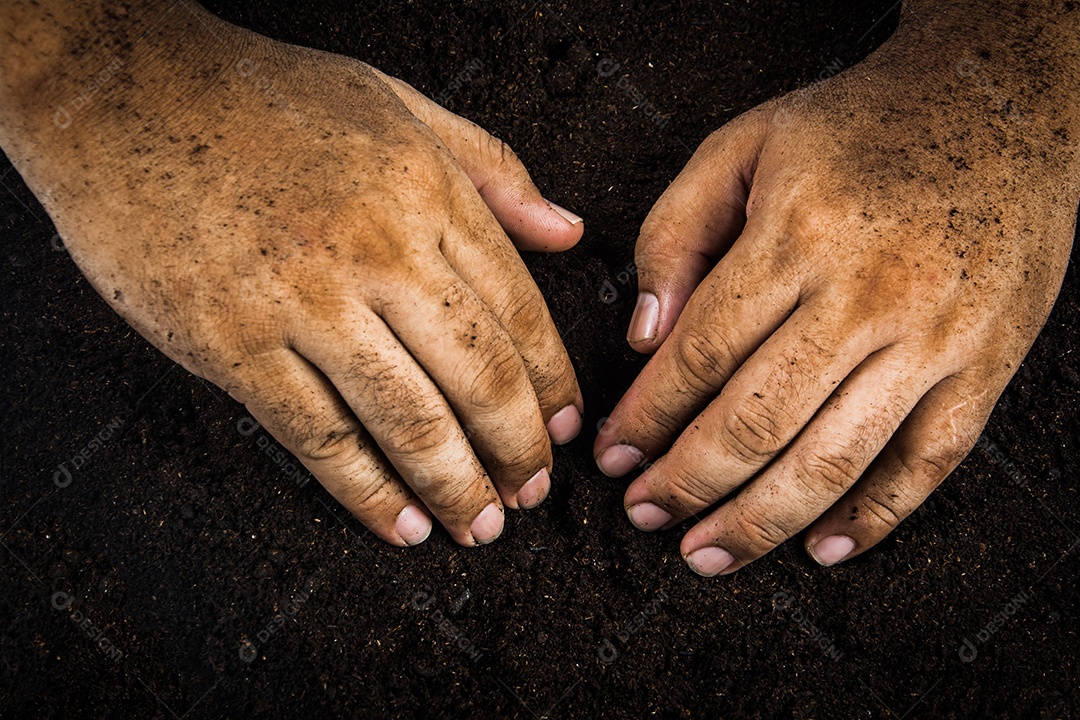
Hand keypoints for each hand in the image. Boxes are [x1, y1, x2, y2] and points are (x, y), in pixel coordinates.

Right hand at [0, 2, 583, 546]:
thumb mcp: (397, 102)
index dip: (553, 381)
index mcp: (425, 192)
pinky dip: (368, 493)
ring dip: (456, 487)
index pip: (519, 309)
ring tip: (481, 524)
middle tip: (533, 493)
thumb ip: (492, 169)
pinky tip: (400, 522)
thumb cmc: (258, 97)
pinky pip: (319, 438)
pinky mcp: (234, 345)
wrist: (122, 93)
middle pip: (477, 376)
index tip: (567, 423)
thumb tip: (566, 232)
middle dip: (518, 450)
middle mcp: (377, 251)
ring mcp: (304, 303)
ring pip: (409, 420)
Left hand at [594, 1, 1078, 574]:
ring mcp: (934, 338)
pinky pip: (928, 462)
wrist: (1000, 107)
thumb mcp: (744, 145)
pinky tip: (822, 547)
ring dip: (758, 521)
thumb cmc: (862, 126)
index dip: (647, 416)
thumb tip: (641, 334)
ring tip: (706, 552)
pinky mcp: (985, 365)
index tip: (613, 453)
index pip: (700, 353)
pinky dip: (874, 518)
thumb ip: (676, 233)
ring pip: (833, 460)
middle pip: (756, 421)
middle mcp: (867, 296)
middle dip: (687, 483)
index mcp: (798, 236)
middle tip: (644, 513)